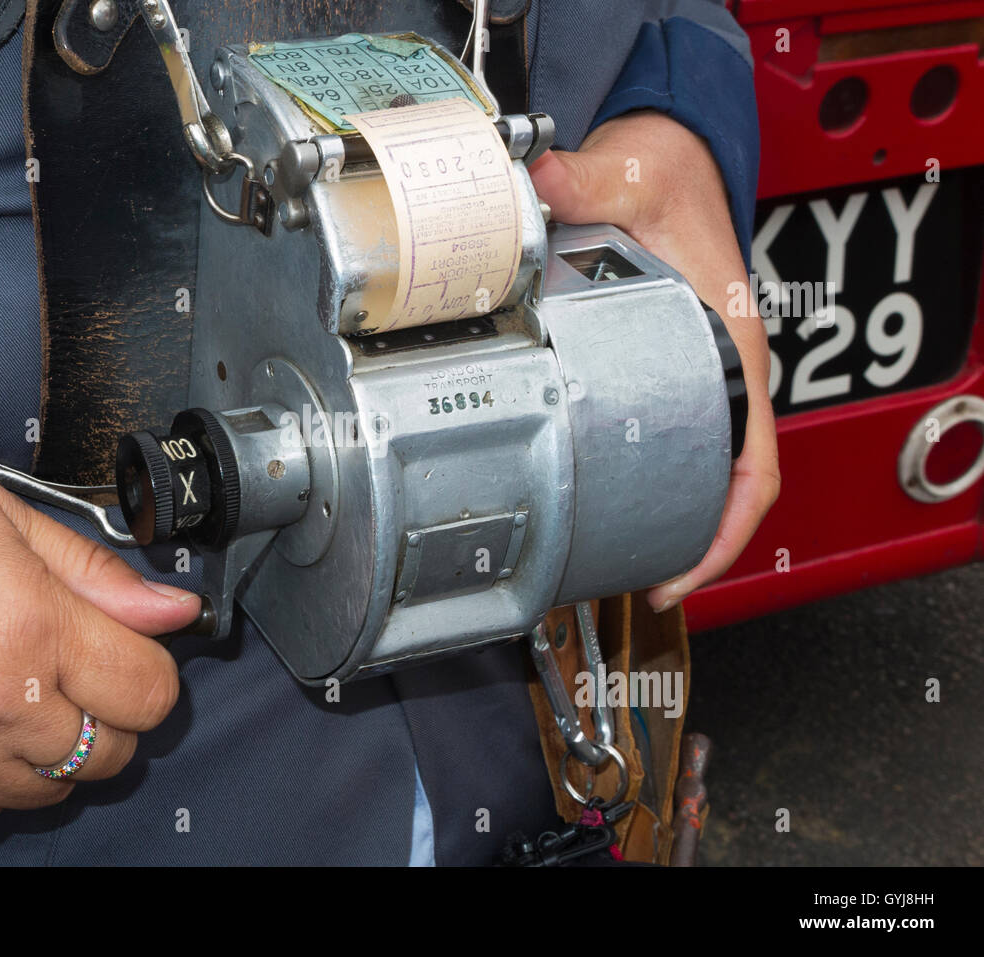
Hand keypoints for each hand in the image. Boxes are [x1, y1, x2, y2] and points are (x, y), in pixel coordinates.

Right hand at [0, 458, 200, 831]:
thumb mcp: (0, 516)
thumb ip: (98, 574)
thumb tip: (174, 612)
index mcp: (28, 627)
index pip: (151, 693)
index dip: (148, 667)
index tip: (124, 650)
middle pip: (114, 751)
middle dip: (107, 709)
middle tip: (64, 666)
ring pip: (55, 790)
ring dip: (52, 747)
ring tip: (8, 689)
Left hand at [530, 110, 779, 610]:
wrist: (671, 157)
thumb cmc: (671, 177)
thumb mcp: (633, 175)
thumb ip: (585, 181)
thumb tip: (540, 183)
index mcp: (730, 346)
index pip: (753, 464)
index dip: (725, 529)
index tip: (684, 573)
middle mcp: (721, 370)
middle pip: (724, 484)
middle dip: (691, 543)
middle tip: (640, 589)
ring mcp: (696, 374)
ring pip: (700, 469)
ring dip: (671, 519)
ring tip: (618, 567)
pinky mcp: (666, 368)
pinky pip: (673, 440)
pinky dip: (653, 479)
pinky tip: (607, 499)